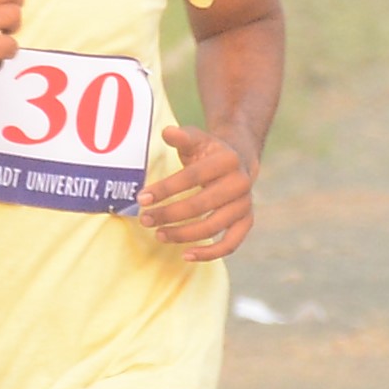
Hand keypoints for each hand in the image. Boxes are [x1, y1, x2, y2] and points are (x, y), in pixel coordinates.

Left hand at [135, 123, 253, 260]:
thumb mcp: (196, 139)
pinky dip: (210, 254)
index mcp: (227, 160)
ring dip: (183, 235)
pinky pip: (231, 244)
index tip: (142, 199)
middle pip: (200, 204)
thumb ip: (182, 136)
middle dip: (168, 214)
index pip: (191, 177)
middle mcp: (241, 182)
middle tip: (145, 220)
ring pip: (212, 227)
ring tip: (158, 234)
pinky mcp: (246, 221)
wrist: (238, 160)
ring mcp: (245, 204)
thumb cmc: (208, 151)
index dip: (165, 189)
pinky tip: (186, 255)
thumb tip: (167, 132)